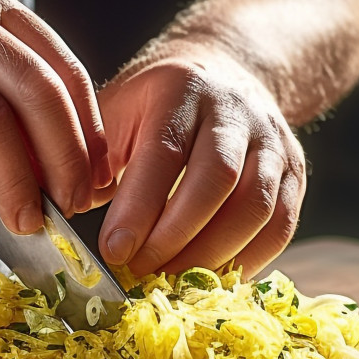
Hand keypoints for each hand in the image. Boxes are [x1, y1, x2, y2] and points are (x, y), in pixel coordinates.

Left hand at [94, 49, 305, 276]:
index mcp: (181, 90)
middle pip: (218, 180)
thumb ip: (91, 159)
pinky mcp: (296, 171)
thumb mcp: (116, 113)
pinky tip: (213, 280)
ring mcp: (273, 141)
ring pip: (256, 206)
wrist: (223, 75)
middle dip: (176, 237)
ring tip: (172, 283)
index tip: (114, 251)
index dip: (140, 208)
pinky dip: (248, 260)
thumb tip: (61, 217)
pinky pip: (281, 225)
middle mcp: (235, 111)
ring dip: (212, 255)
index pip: (164, 153)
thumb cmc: (154, 107)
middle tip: (141, 273)